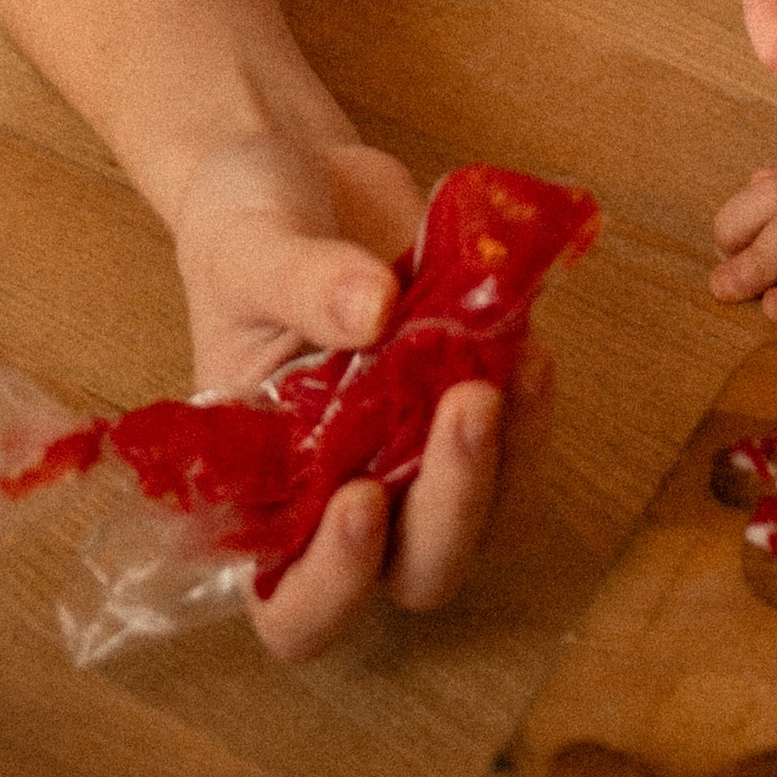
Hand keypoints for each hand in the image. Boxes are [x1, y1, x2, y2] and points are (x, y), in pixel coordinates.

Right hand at [171, 134, 552, 661]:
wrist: (301, 169)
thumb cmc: (245, 223)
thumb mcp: (244, 243)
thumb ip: (300, 282)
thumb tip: (371, 312)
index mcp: (259, 490)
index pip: (290, 607)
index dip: (333, 585)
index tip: (361, 499)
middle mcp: (340, 493)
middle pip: (417, 572)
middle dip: (452, 506)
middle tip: (468, 401)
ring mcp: (413, 453)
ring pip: (489, 520)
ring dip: (511, 460)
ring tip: (518, 362)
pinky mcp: (468, 402)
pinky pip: (520, 442)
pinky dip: (532, 405)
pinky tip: (530, 340)